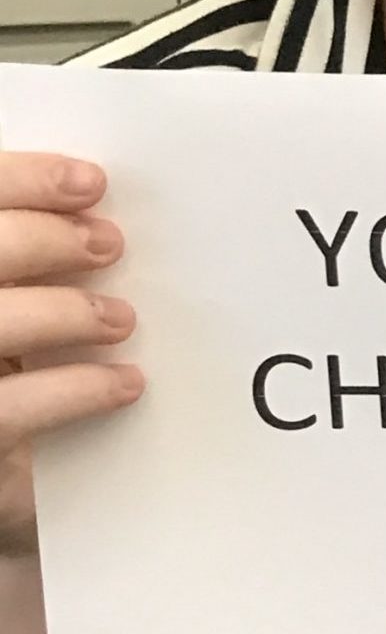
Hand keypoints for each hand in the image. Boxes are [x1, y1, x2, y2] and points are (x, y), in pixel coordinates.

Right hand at [0, 153, 141, 559]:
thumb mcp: (16, 289)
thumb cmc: (10, 361)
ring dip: (63, 313)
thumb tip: (94, 204)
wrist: (5, 452)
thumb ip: (27, 254)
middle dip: (41, 240)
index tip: (92, 184)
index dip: (22, 180)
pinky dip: (76, 389)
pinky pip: (11, 409)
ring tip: (119, 318)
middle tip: (109, 244)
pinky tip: (125, 382)